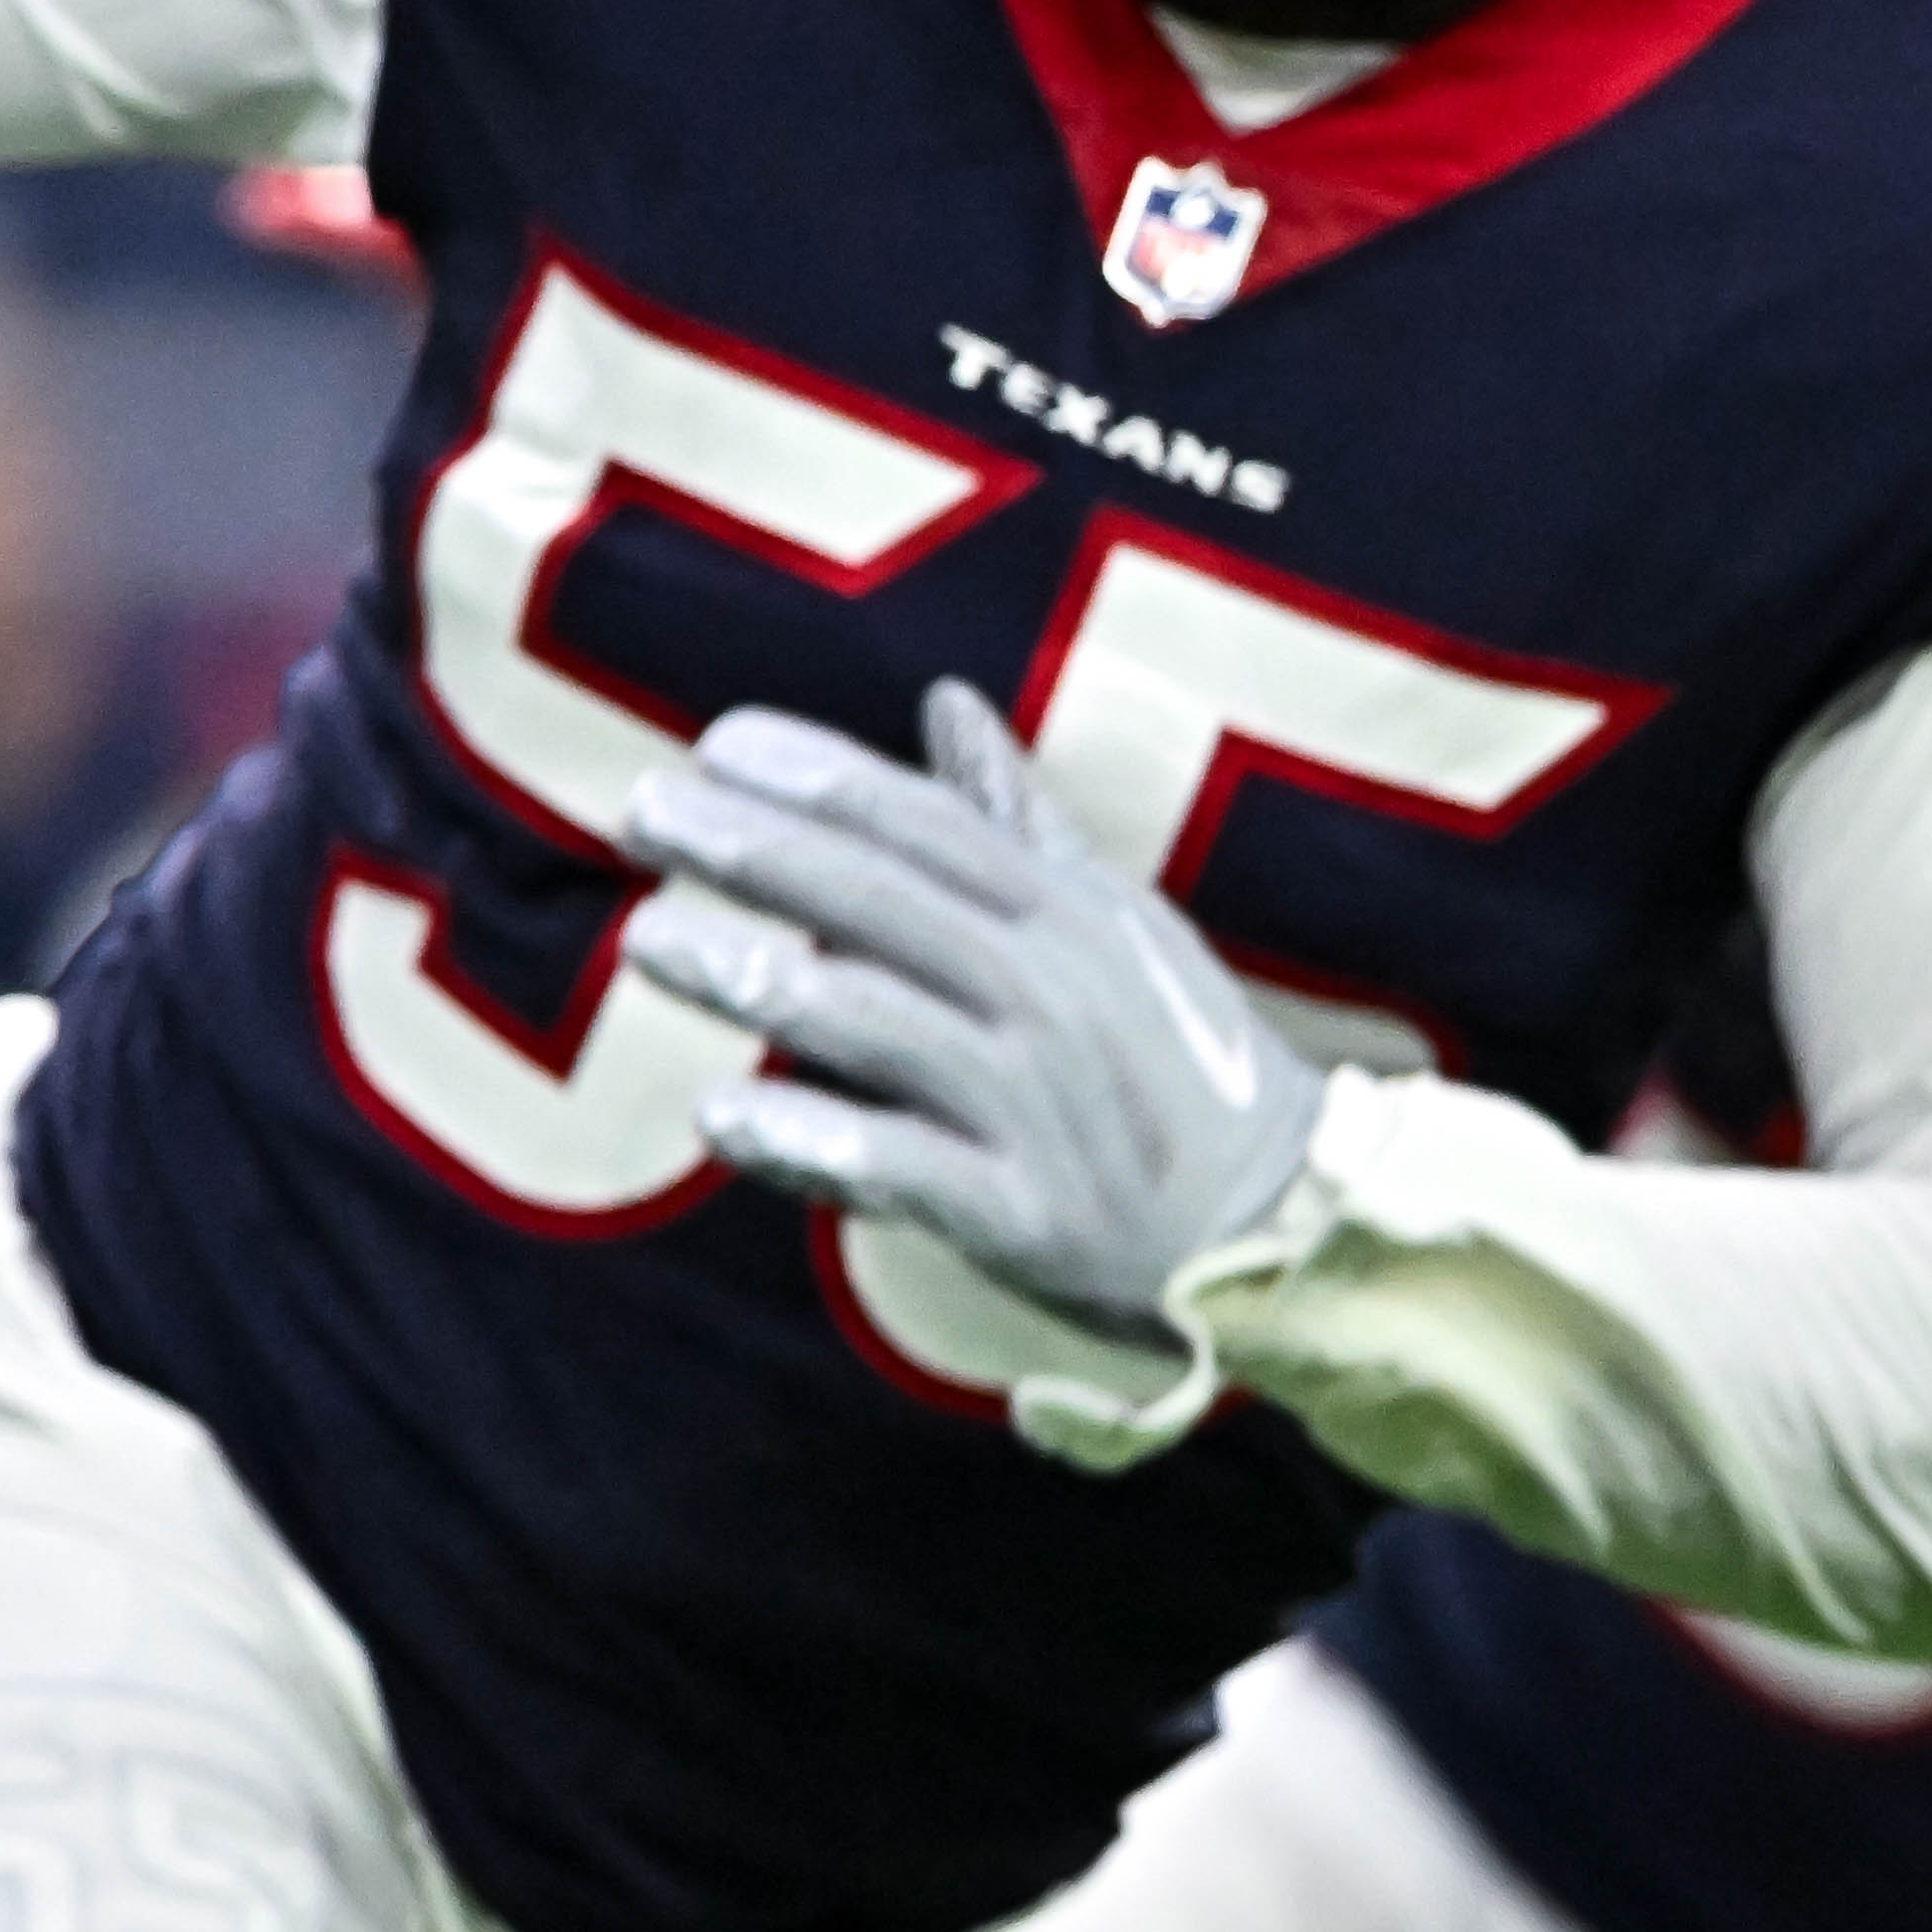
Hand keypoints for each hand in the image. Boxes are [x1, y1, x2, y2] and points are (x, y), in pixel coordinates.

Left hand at [616, 683, 1323, 1341]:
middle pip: (882, 902)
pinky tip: (717, 1114)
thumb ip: (1017, 821)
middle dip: (753, 850)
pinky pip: (899, 1169)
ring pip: (877, 1023)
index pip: (924, 825)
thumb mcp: (1118, 927)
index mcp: (1068, 917)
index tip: (715, 742)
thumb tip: (947, 703)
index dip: (820, 776)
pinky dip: (807, 1141)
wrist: (1289, 1228)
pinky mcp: (1024, 1216)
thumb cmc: (1181, 1064)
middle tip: (643, 812)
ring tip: (644, 943)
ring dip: (751, 977)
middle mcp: (1050, 996)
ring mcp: (1036, 1107)